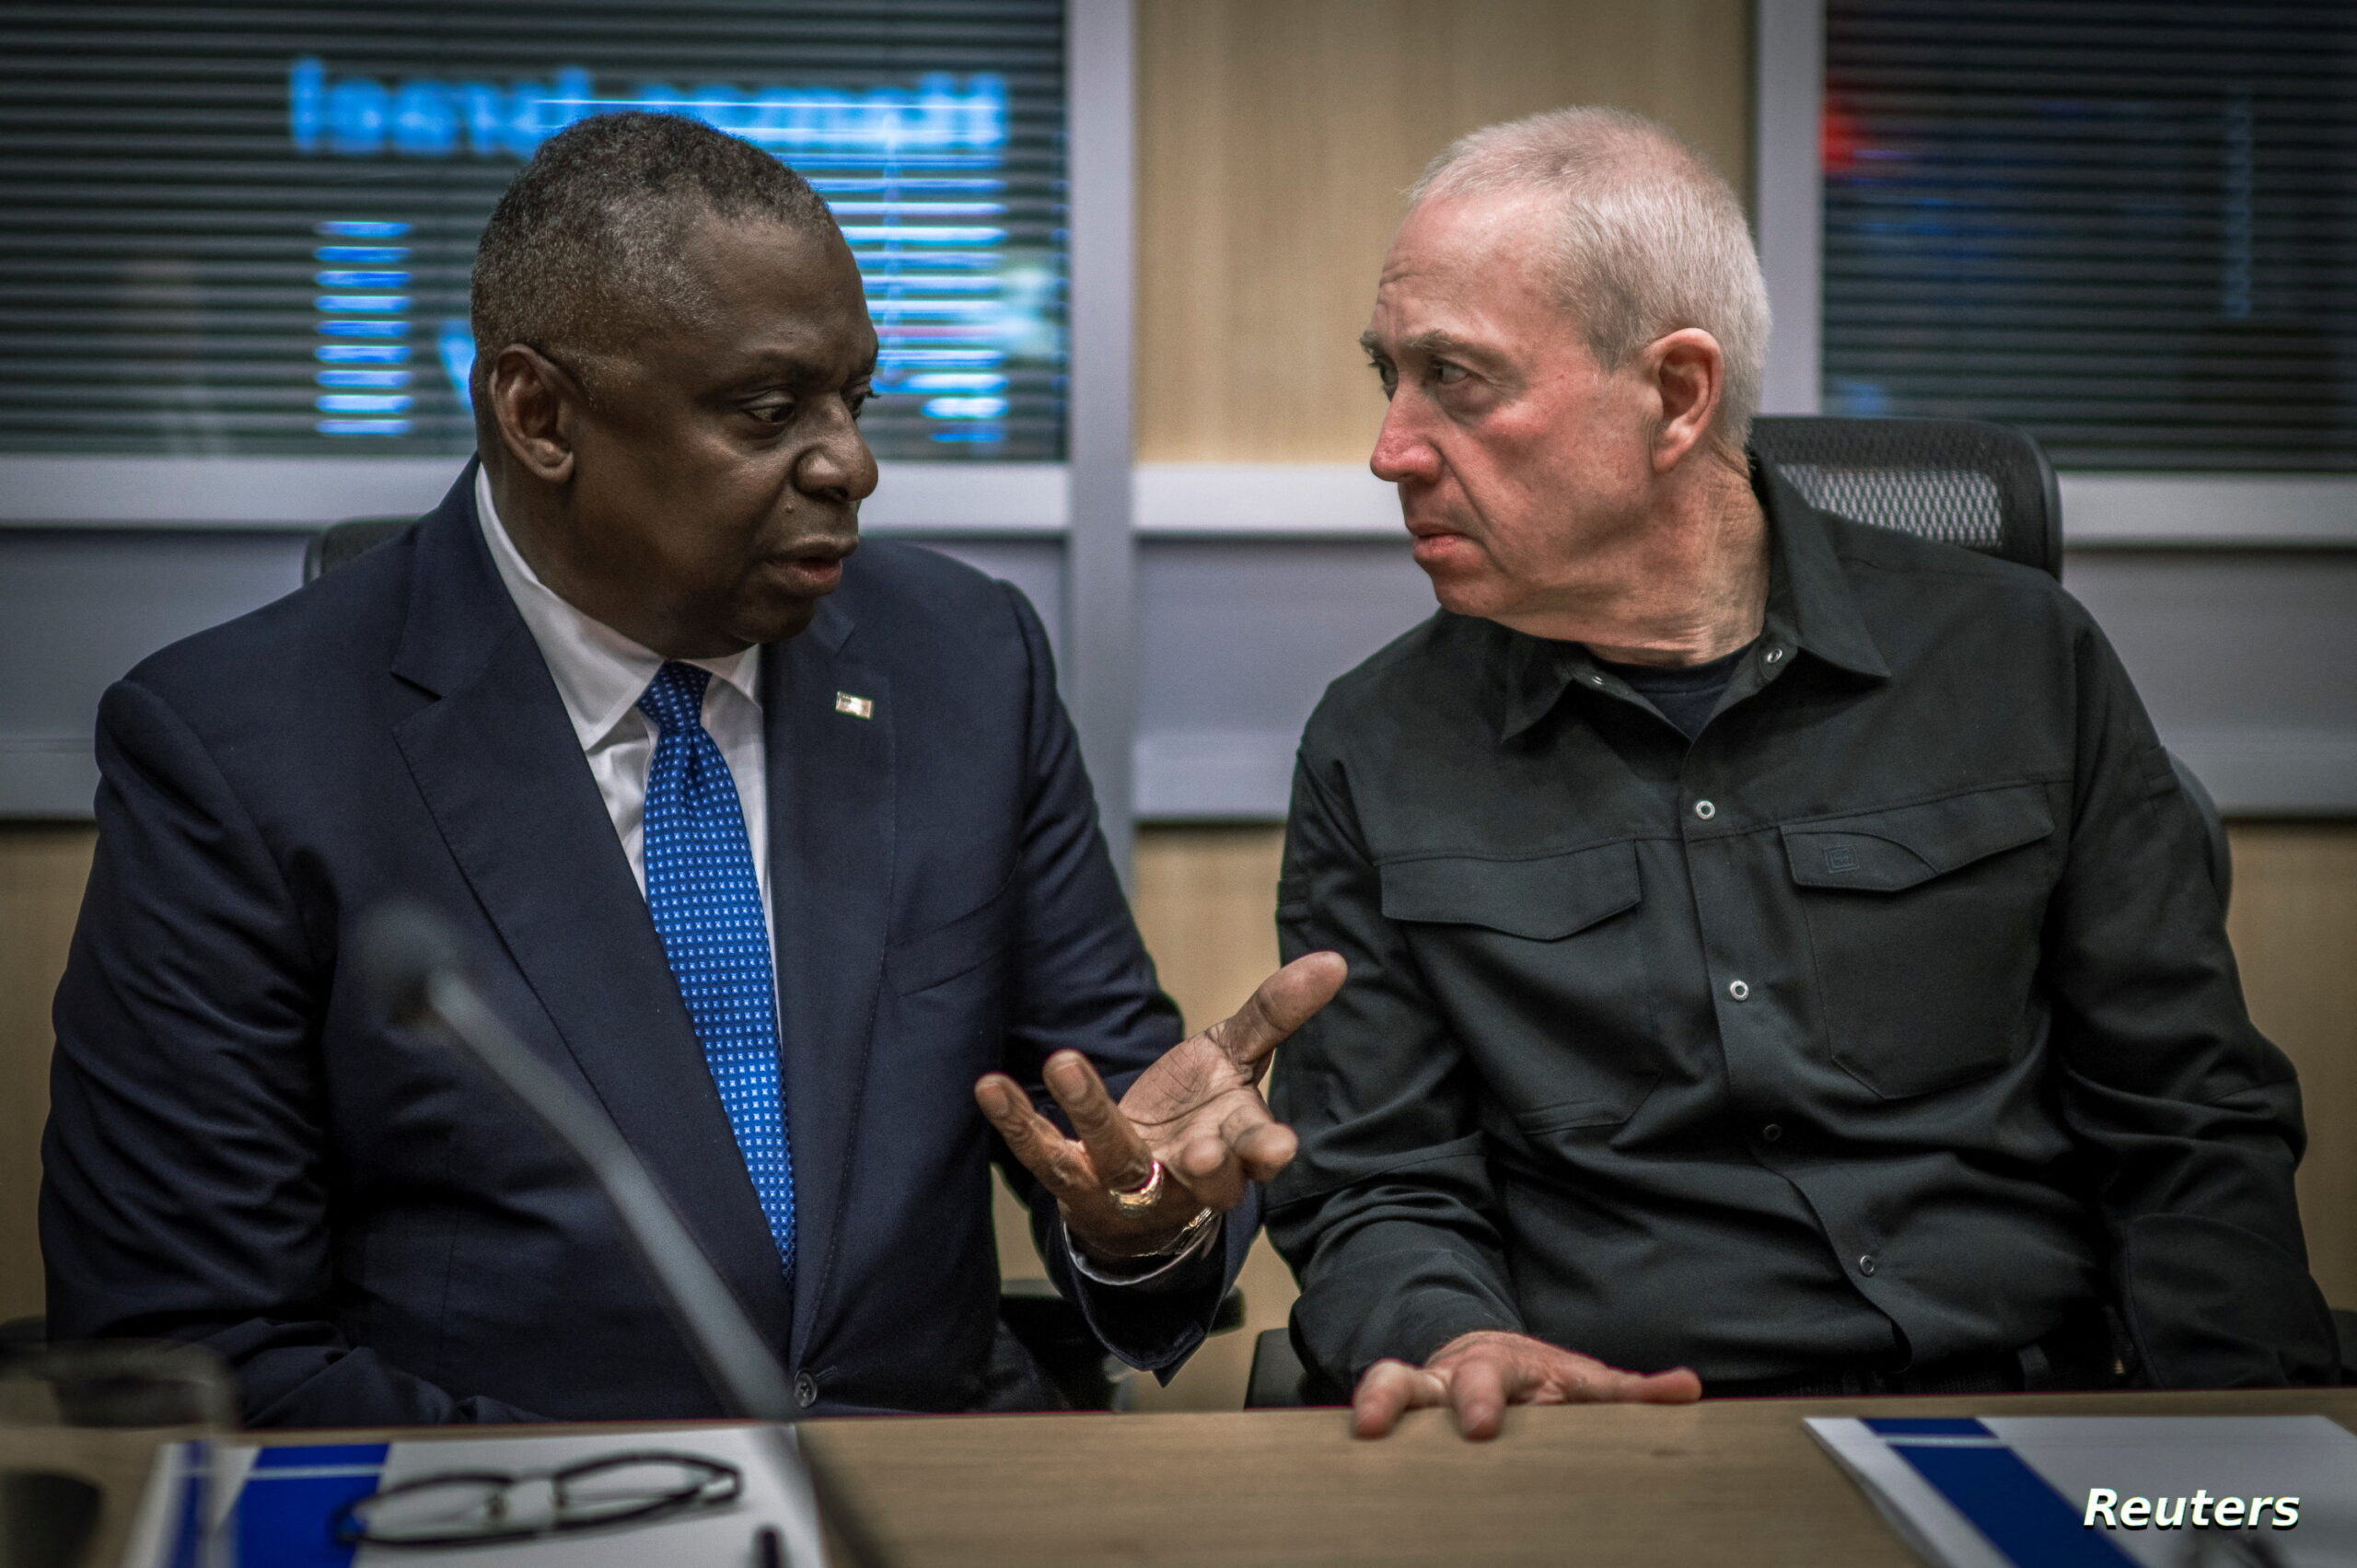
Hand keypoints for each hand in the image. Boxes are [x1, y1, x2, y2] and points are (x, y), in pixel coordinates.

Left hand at [974, 950, 1345, 1260]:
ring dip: (1090, 1113)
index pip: (1259, 1152)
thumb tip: (1335, 960)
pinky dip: (1017, 1122)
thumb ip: (1276, 1013)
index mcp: (1234, 1146)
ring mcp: (1126, 1182)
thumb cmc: (1199, 1116)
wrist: (1137, 1191)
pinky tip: (990, 1085)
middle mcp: (1185, 1175)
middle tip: (1197, 1150)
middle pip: (1200, 1177)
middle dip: (1203, 1167)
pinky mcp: (1072, 1180)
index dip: (1268, 1152)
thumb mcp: (1235, 1060)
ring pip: (1113, 1157)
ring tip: (1065, 1060)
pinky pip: (1043, 1154)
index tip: (1279, 1149)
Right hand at [1351, 1330, 1700, 1439]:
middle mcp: (1444, 1380)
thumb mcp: (1584, 1384)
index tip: (1478, 1425)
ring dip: (1369, 1406)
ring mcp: (1415, 1403)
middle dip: (1397, 1398)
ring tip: (1354, 1434)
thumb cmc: (1542, 1385)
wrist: (1487, 1364)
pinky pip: (1373, 1433)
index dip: (1480, 1398)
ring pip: (1381, 1392)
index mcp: (1496, 1368)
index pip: (1485, 1376)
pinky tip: (1346, 1476)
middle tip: (1384, 1426)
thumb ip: (1630, 1393)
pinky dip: (1360, 1449)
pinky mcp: (1398, 1427)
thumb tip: (1688, 1389)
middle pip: (1412, 1379)